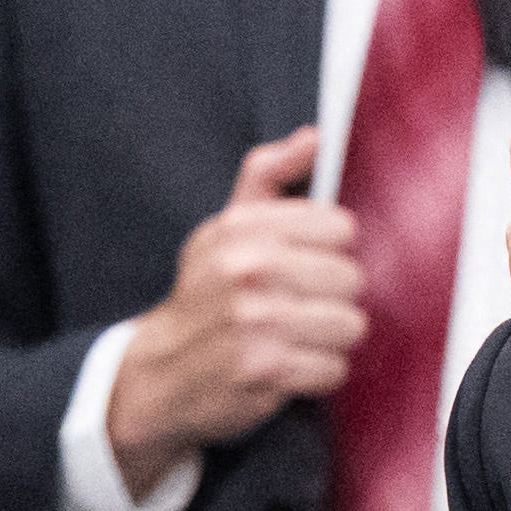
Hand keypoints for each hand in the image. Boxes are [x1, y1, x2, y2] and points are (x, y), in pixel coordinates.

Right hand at [111, 129, 365, 475]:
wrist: (160, 370)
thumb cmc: (206, 293)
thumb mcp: (226, 227)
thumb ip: (268, 175)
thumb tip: (315, 137)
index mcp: (242, 228)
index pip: (339, 227)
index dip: (329, 250)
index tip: (306, 264)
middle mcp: (248, 269)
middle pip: (350, 278)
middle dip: (332, 297)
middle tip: (299, 306)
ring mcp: (257, 321)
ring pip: (350, 324)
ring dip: (330, 338)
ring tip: (297, 337)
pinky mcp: (267, 369)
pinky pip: (335, 368)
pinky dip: (319, 373)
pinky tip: (290, 366)